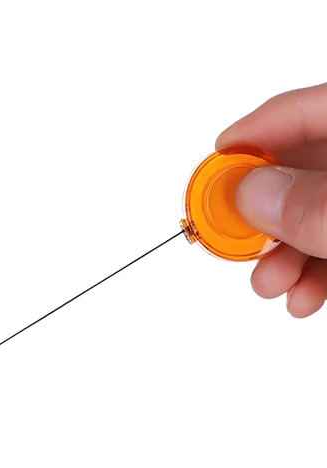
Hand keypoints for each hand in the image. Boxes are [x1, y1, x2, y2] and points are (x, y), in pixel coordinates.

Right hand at [217, 82, 326, 317]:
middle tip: (236, 243)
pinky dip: (314, 273)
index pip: (311, 108)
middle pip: (306, 170)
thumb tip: (252, 195)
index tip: (213, 169)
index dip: (254, 135)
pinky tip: (303, 297)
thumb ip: (312, 204)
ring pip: (318, 215)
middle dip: (264, 217)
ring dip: (283, 257)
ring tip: (270, 285)